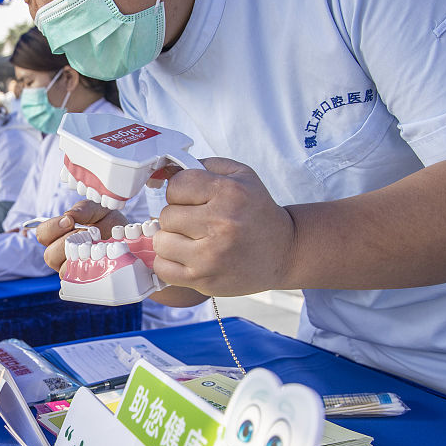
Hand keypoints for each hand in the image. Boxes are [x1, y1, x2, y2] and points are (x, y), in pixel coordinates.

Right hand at [37, 200, 127, 271]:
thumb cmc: (107, 220)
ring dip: (78, 256)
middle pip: (49, 255)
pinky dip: (90, 268)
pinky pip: (80, 280)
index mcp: (58, 235)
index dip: (52, 228)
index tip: (69, 221)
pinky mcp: (87, 278)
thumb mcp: (96, 208)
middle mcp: (61, 253)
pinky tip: (100, 257)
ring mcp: (73, 268)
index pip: (42, 234)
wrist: (128, 234)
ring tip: (95, 245)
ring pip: (62, 270)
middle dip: (67, 242)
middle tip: (86, 233)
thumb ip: (82, 209)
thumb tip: (69, 215)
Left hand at [152, 159, 295, 295]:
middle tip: (195, 222)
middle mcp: (220, 224)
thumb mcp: (241, 176)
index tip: (192, 200)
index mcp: (229, 193)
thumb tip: (166, 170)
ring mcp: (211, 256)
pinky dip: (169, 263)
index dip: (179, 192)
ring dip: (170, 240)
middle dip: (177, 217)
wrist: (285, 252)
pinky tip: (186, 257)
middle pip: (166, 215)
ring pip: (160, 242)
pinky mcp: (203, 280)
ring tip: (190, 240)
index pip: (176, 186)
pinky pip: (162, 268)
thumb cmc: (257, 212)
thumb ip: (203, 166)